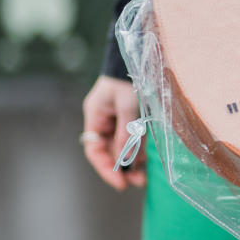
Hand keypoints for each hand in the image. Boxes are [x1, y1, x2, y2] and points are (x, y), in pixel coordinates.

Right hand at [81, 75, 146, 190]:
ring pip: (122, 148)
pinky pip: (133, 140)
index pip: (94, 150)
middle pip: (109, 152)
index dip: (105, 167)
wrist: (141, 57)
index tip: (119, 182)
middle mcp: (104, 122)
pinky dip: (139, 151)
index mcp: (96, 116)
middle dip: (121, 168)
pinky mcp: (132, 120)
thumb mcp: (128, 103)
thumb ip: (126, 129)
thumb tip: (125, 157)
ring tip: (143, 178)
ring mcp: (118, 121)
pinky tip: (146, 162)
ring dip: (131, 163)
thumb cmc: (129, 77)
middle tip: (136, 182)